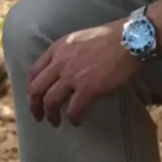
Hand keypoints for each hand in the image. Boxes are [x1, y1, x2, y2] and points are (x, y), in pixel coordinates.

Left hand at [27, 21, 142, 126]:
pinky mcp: (88, 89)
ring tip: (55, 122)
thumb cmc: (109, 38)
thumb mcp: (77, 40)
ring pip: (50, 101)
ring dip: (50, 115)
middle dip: (34, 106)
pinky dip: (73, 118)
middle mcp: (60, 63)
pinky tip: (77, 121)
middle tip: (39, 116)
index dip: (31, 88)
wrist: (129, 40)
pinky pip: (73, 109)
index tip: (34, 98)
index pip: (34, 72)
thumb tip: (63, 70)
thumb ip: (66, 54)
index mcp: (57, 49)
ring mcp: (72, 77)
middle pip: (36, 89)